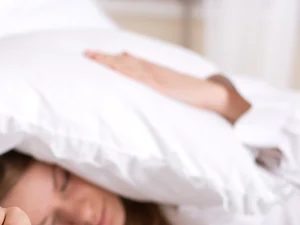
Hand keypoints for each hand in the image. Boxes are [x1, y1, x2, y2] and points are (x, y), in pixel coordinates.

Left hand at [84, 50, 249, 122]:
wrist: (213, 94)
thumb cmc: (192, 96)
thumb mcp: (170, 91)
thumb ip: (156, 86)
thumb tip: (144, 88)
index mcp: (155, 73)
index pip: (129, 63)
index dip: (111, 59)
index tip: (96, 56)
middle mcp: (154, 71)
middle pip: (124, 62)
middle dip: (105, 58)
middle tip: (86, 54)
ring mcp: (157, 77)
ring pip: (128, 65)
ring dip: (110, 61)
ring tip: (93, 57)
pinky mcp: (161, 84)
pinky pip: (140, 76)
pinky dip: (126, 70)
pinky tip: (115, 66)